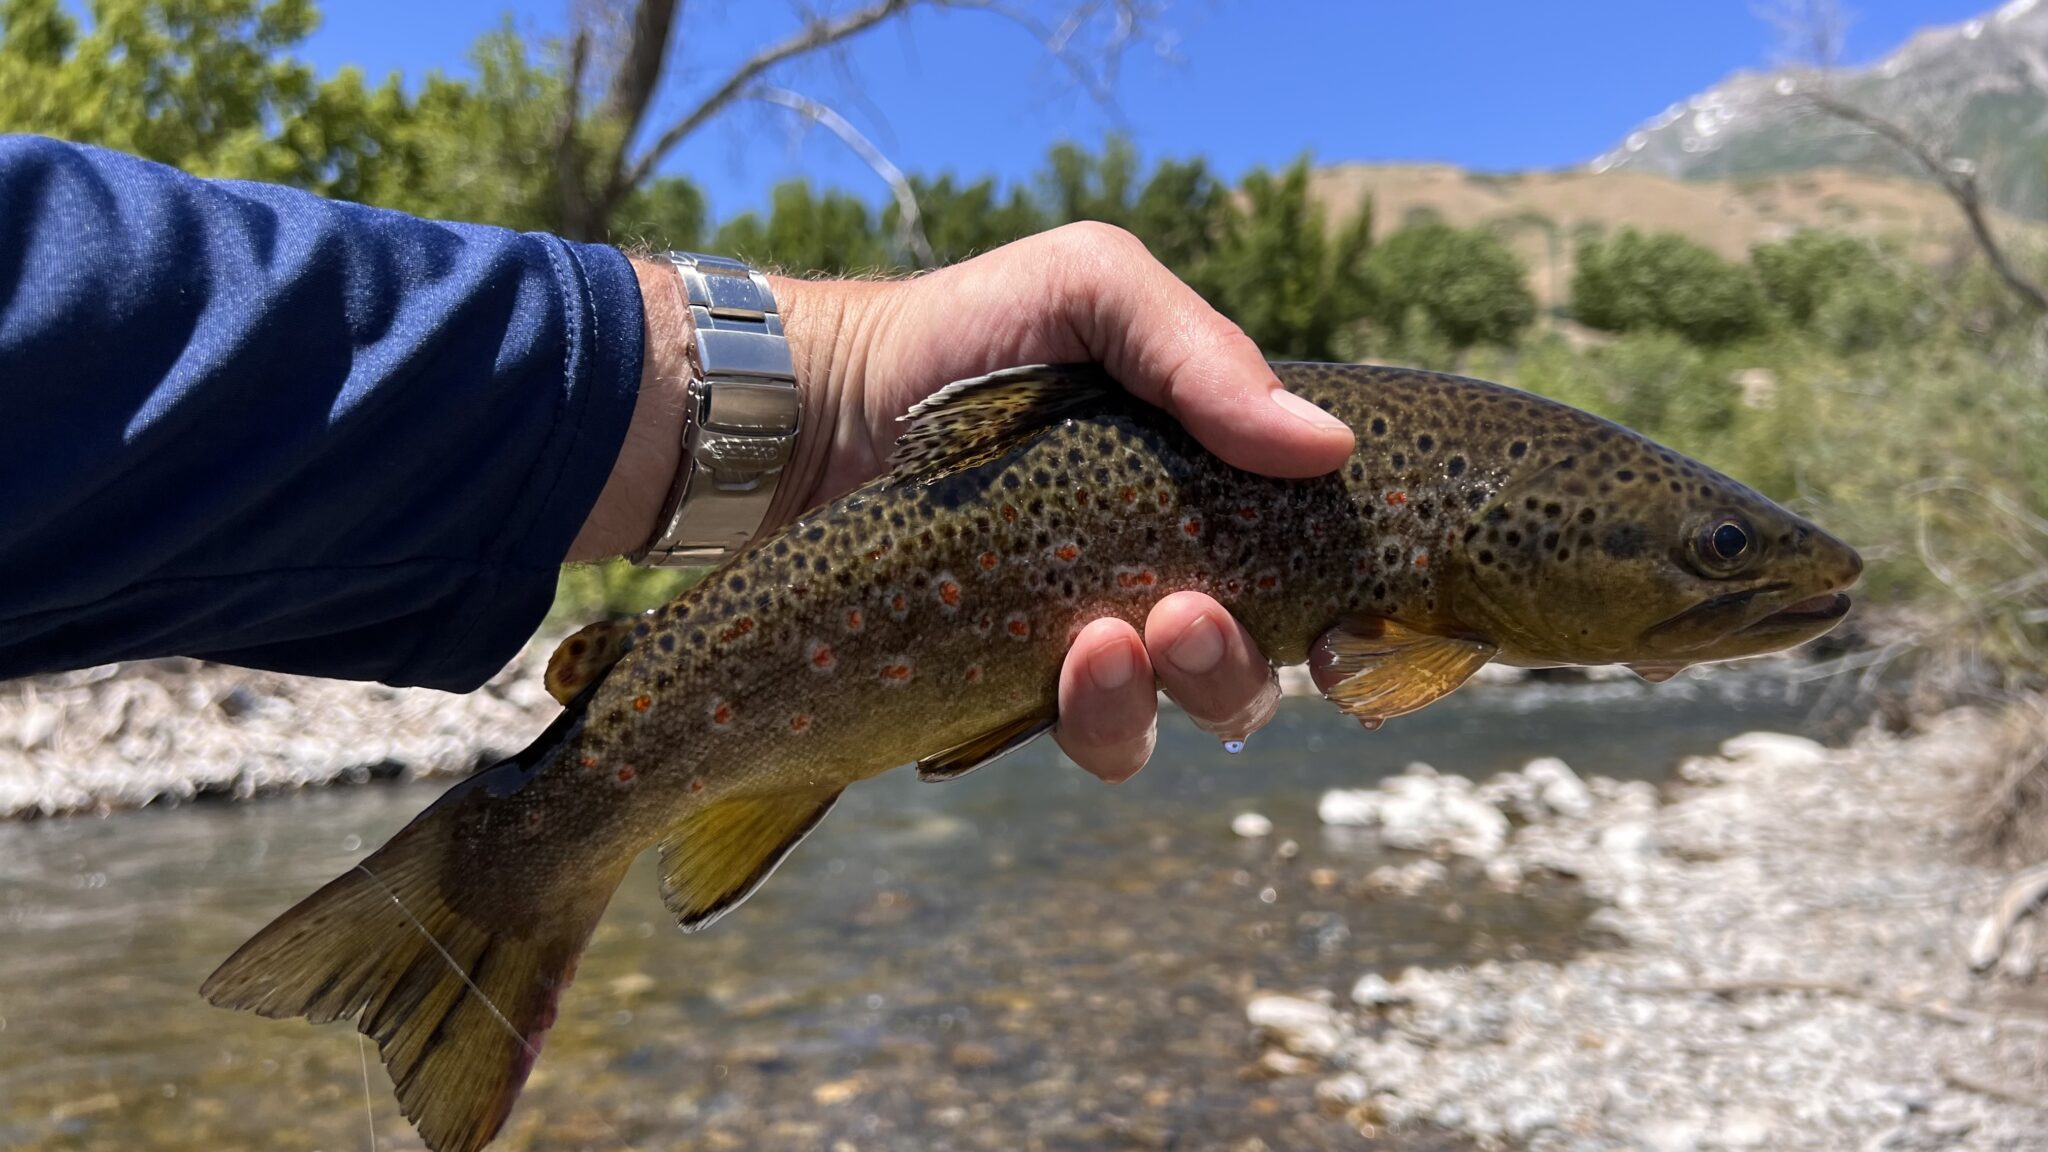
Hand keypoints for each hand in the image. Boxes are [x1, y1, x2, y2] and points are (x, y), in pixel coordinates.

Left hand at [772, 224, 1355, 782]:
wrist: (822, 406)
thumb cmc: (967, 334)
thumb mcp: (1090, 289)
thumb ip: (1202, 352)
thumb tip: (1328, 449)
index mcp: (1214, 481)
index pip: (1322, 560)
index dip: (1364, 615)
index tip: (1351, 636)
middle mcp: (1176, 566)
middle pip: (1270, 657)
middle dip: (1248, 657)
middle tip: (1190, 613)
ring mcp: (1104, 634)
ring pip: (1195, 708)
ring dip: (1188, 687)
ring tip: (1123, 637)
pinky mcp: (1028, 686)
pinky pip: (1102, 737)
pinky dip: (1106, 716)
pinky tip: (1076, 662)